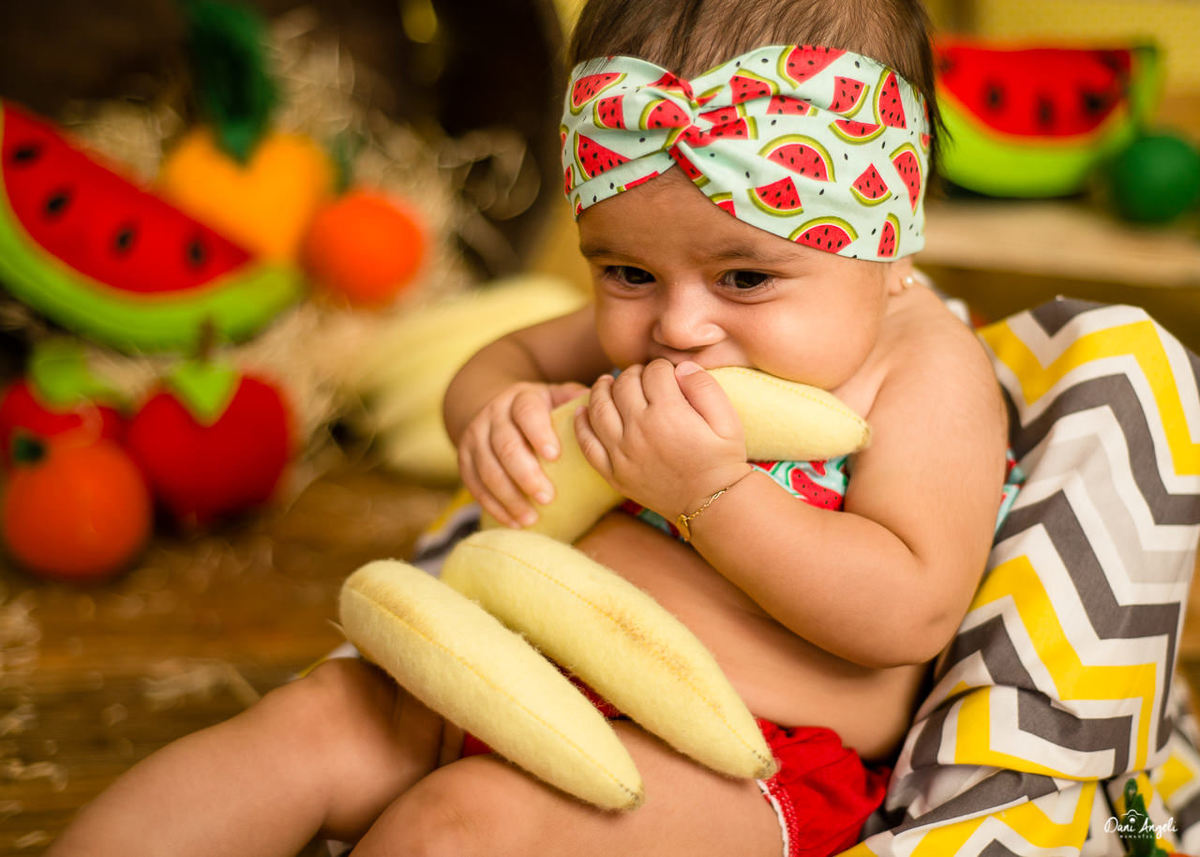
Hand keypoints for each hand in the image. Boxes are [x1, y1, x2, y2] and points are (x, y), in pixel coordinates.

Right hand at [457, 380, 587, 527]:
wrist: (497, 411)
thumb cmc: (542, 410)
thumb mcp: (557, 398)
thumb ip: (575, 402)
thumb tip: (599, 409)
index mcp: (521, 398)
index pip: (527, 411)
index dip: (539, 433)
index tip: (555, 456)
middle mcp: (494, 414)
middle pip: (505, 445)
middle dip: (525, 474)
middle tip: (547, 498)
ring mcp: (475, 437)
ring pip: (487, 469)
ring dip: (509, 496)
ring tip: (531, 518)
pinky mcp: (464, 459)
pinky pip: (475, 485)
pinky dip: (494, 506)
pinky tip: (513, 522)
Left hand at [574, 359, 750, 519]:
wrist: (711, 504)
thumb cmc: (722, 460)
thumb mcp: (728, 421)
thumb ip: (705, 387)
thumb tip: (679, 366)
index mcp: (668, 413)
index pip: (654, 372)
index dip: (662, 367)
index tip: (667, 373)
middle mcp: (639, 430)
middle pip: (624, 384)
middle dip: (634, 373)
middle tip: (641, 376)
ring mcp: (621, 452)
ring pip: (599, 407)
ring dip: (602, 389)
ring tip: (607, 382)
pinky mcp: (612, 472)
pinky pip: (587, 443)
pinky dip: (581, 423)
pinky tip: (583, 410)